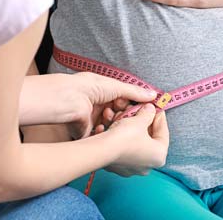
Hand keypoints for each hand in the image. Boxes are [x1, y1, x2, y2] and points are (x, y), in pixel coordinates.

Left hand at [19, 73, 156, 139]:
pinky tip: (104, 129)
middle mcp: (98, 105)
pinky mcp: (85, 131)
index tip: (142, 109)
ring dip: (113, 124)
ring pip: (109, 126)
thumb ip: (135, 93)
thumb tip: (153, 95)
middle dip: (123, 116)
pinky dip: (103, 133)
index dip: (132, 105)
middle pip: (117, 115)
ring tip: (113, 119)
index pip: (123, 101)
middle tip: (128, 116)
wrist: (69, 99)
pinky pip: (98, 136)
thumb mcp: (117, 87)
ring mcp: (91, 118)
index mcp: (104, 92)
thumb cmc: (90, 87)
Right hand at [102, 104, 169, 176]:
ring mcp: (132, 168)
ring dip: (132, 128)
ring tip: (127, 116)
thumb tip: (150, 109)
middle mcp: (148, 165)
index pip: (163, 131)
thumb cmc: (125, 137)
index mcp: (159, 156)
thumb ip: (148, 113)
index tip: (156, 107)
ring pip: (135, 142)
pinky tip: (117, 126)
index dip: (159, 116)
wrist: (102, 150)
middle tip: (141, 110)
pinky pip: (124, 148)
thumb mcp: (140, 119)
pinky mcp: (119, 167)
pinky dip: (122, 137)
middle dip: (144, 122)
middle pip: (149, 137)